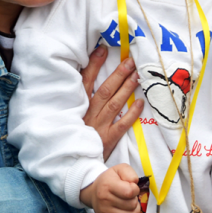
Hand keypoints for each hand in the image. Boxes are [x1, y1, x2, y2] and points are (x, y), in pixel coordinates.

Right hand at [80, 164, 143, 212]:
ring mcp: (106, 211)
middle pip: (132, 203)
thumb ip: (129, 172)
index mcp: (107, 185)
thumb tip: (135, 183)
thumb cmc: (109, 180)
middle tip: (126, 194)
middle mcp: (105, 199)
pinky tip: (124, 208)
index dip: (135, 188)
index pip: (130, 191)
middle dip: (133, 198)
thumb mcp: (118, 169)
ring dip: (132, 207)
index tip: (131, 186)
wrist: (94, 192)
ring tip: (125, 200)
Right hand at [82, 46, 142, 160]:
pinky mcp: (108, 139)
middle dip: (118, 74)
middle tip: (130, 61)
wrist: (72, 162)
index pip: (86, 81)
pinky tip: (141, 103)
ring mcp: (99, 126)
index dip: (94, 64)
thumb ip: (77, 98)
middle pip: (105, 90)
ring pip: (114, 104)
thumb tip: (85, 77)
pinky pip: (122, 124)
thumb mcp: (70, 114)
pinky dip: (132, 113)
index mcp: (78, 106)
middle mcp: (89, 113)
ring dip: (126, 88)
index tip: (103, 50)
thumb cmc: (73, 134)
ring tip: (137, 75)